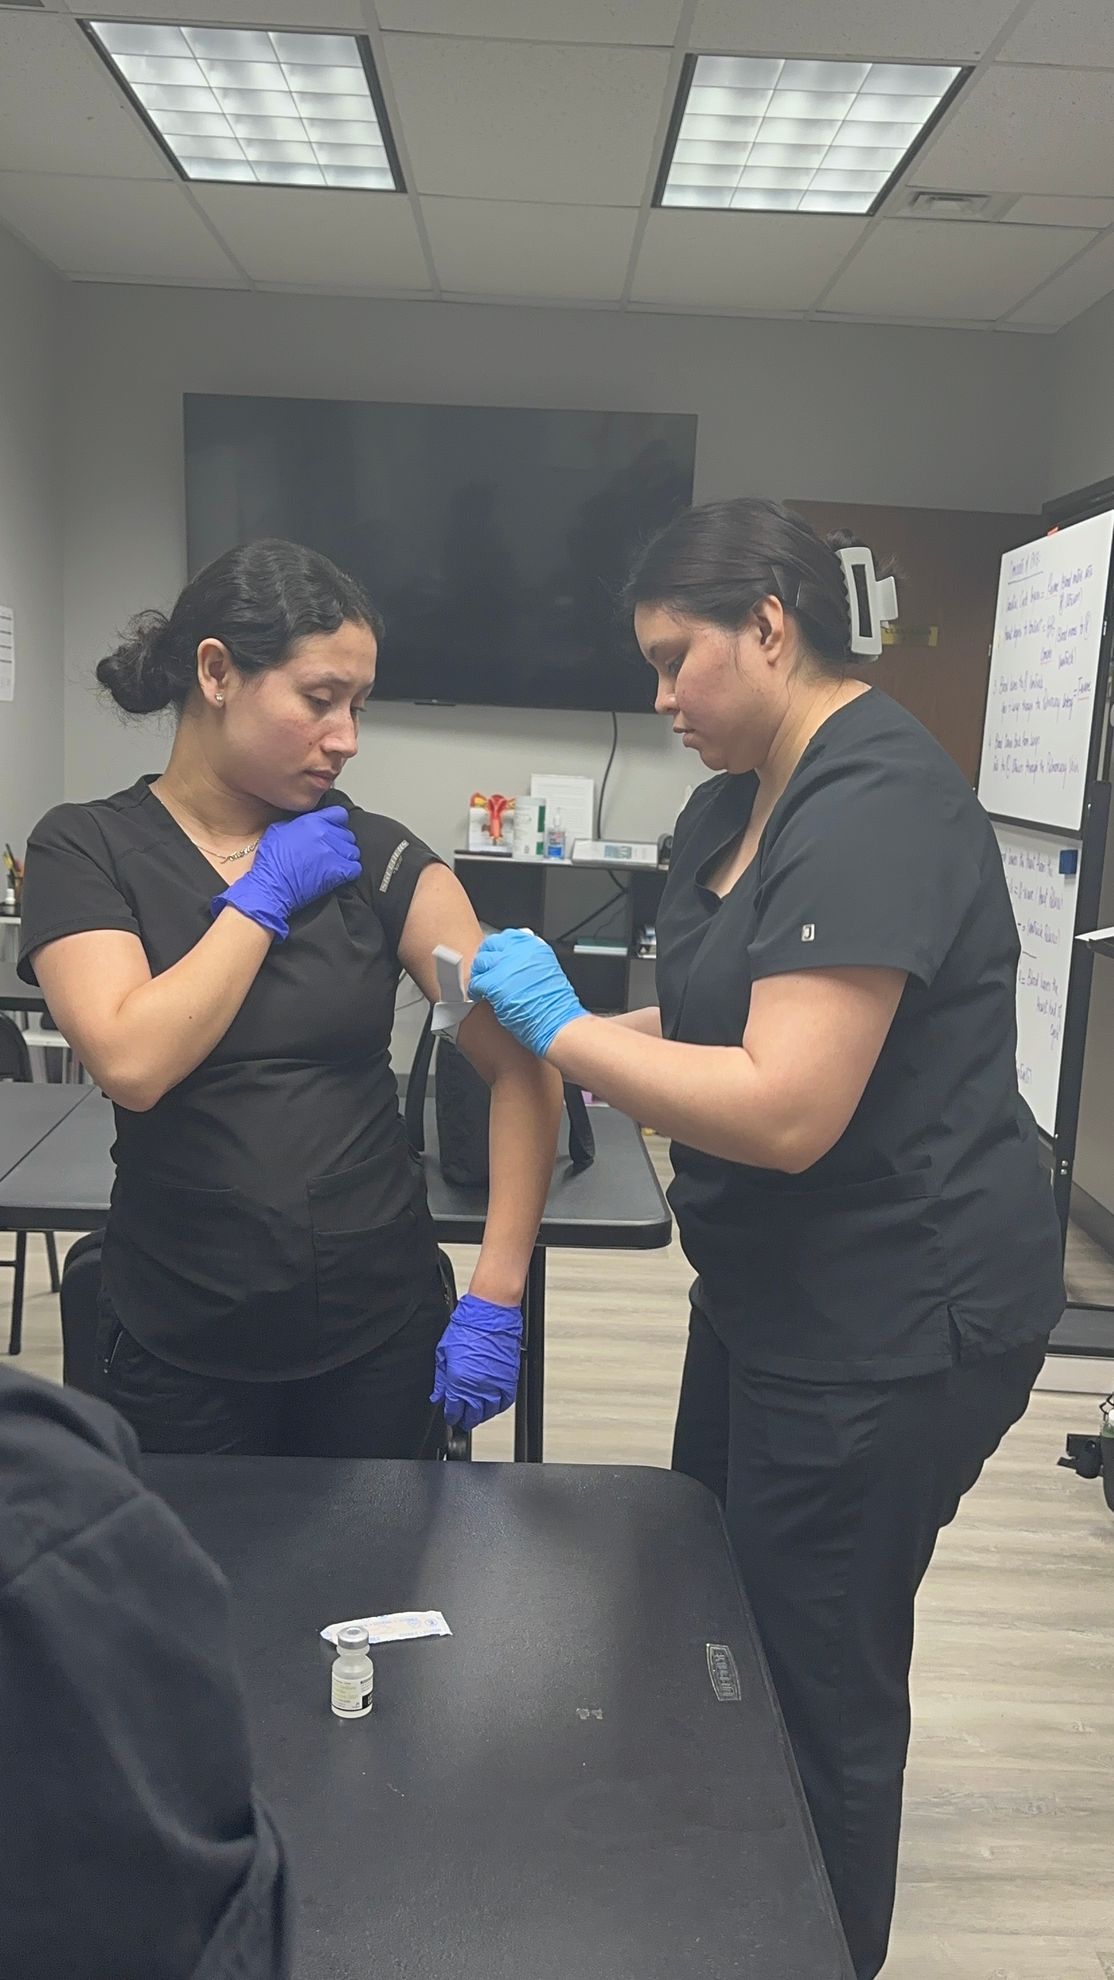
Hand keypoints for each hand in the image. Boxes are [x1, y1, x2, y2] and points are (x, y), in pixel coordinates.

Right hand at [212, 805, 360, 941]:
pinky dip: (350, 871)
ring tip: (336, 864)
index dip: (338, 822)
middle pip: (347, 834)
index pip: (339, 814)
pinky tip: (341, 874)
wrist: (271, 886)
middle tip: (333, 851)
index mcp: (311, 821)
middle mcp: (325, 834)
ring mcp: (333, 853)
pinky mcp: (338, 871)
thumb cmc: (271, 862)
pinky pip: (355, 868)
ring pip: (353, 851)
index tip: (334, 829)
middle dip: (341, 842)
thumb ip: (297, 823)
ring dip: (346, 857)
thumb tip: (307, 823)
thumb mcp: (278, 830)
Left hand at [431, 1293, 523, 1433]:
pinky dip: (499, 1407)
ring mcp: (495, 1384)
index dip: (451, 1416)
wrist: (491, 1314)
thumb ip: (441, 1378)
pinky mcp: (509, 1379)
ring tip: (477, 1413)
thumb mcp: (444, 1352)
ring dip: (482, 1415)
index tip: (451, 1416)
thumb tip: (438, 1394)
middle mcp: (478, 1386)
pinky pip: (505, 1402)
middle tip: (463, 1419)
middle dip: (466, 1419)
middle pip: (472, 1415)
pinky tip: (493, 1405)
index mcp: (459, 1381)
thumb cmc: (468, 1327)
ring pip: (489, 1412)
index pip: (454, 1409)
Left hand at [468, 928, 586, 1057]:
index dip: (498, 949)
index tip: (495, 957)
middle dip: (486, 960)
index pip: (506, 936)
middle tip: (485, 973)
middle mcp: (519, 951)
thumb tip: (513, 961)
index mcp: (534, 945)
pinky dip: (475, 991)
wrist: (557, 1022)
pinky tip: (480, 997)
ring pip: (480, 963)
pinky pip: (475, 983)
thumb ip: (529, 961)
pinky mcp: (494, 983)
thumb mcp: (547, 970)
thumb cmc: (555, 1005)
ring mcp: (505, 965)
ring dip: (480, 975)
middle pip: (490, 946)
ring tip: (482, 987)